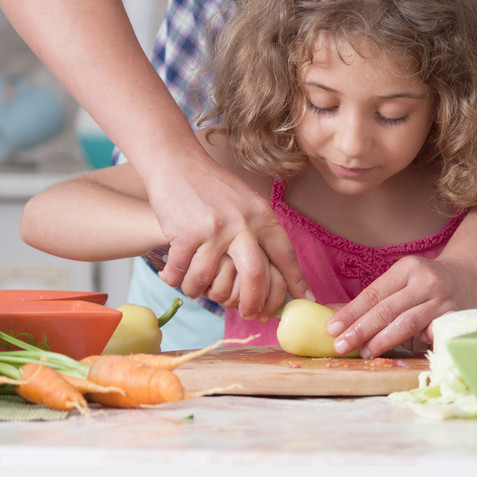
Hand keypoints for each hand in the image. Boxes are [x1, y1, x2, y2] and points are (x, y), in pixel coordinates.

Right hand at [144, 155, 309, 320]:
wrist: (177, 163)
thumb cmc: (211, 186)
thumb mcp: (246, 203)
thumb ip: (260, 231)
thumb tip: (276, 267)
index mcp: (261, 216)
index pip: (284, 255)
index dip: (295, 281)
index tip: (303, 300)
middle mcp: (242, 224)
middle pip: (256, 277)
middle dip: (254, 303)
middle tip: (249, 314)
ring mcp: (214, 230)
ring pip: (211, 281)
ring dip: (200, 292)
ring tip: (195, 289)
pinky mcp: (186, 234)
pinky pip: (183, 273)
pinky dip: (176, 280)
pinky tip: (172, 276)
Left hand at [325, 254, 476, 358]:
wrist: (472, 275)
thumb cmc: (428, 282)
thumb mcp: (402, 279)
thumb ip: (372, 298)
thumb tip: (331, 312)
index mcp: (407, 268)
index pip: (373, 293)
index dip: (351, 312)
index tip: (332, 329)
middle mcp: (425, 281)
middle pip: (388, 309)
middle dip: (361, 329)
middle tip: (341, 346)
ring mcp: (443, 300)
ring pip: (408, 323)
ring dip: (383, 340)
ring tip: (365, 352)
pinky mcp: (457, 317)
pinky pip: (431, 334)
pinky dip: (416, 344)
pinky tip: (403, 353)